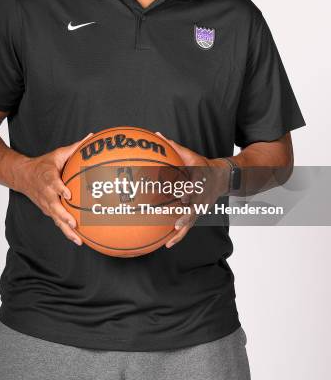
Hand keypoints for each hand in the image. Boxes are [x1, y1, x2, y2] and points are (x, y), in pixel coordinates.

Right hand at [13, 133, 92, 245]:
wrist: (23, 176)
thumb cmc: (43, 165)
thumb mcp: (57, 154)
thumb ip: (75, 147)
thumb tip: (92, 137)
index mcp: (48, 178)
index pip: (53, 184)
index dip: (60, 190)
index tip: (68, 194)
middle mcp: (46, 194)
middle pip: (54, 207)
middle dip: (63, 216)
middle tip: (74, 223)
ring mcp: (46, 204)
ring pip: (56, 219)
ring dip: (66, 230)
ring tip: (78, 238)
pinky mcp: (48, 211)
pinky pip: (57, 222)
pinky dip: (66, 232)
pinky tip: (78, 239)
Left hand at [155, 132, 229, 248]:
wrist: (222, 177)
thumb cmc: (202, 165)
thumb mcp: (190, 155)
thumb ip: (174, 147)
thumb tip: (157, 135)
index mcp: (199, 180)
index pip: (195, 185)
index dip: (190, 190)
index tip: (183, 194)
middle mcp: (201, 195)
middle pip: (194, 207)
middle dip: (186, 216)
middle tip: (177, 223)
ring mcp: (201, 206)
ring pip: (191, 221)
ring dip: (182, 231)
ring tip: (170, 240)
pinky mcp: (198, 213)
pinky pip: (188, 226)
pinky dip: (179, 235)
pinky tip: (167, 244)